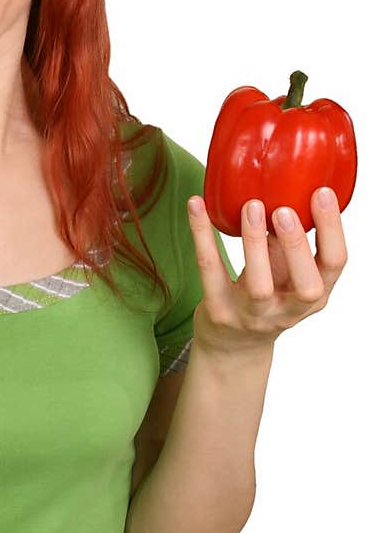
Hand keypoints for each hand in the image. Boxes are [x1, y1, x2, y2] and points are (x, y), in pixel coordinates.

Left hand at [186, 185, 347, 356]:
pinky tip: (196, 205)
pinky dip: (203, 235)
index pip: (335, 264)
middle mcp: (289, 311)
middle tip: (284, 210)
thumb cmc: (266, 298)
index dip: (332, 229)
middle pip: (306, 285)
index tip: (321, 193)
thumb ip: (288, 242)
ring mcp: (253, 316)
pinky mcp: (219, 313)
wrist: (233, 346)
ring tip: (251, 206)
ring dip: (255, 243)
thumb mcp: (286, 274)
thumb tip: (282, 187)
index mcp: (315, 295)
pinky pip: (211, 272)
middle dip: (297, 245)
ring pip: (259, 286)